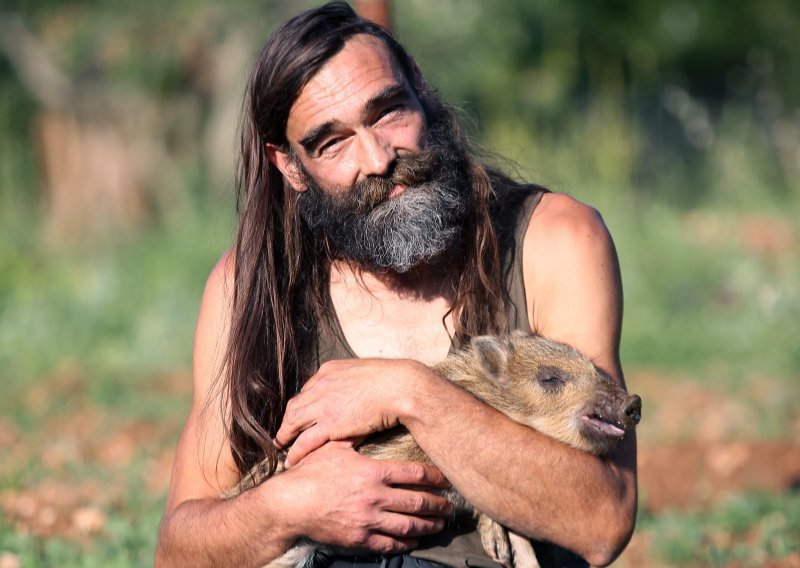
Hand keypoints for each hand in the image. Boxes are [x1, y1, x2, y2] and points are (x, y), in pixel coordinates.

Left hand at [275, 358, 437, 465]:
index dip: (302, 404)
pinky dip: (296, 451)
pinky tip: (292, 460)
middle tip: (282, 433)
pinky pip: (305, 441)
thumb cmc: (392, 381)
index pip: (307, 390)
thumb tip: (355, 389)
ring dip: (285, 436)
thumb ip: (352, 381)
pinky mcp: (330, 424)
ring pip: (293, 422)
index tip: (300, 415)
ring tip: (280, 447)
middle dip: (287, 421)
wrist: (401, 387)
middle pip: (295, 406)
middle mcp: (321, 386)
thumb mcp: (365, 372)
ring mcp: (324, 405)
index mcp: (329, 370)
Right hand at [276, 442, 453, 552]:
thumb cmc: (311, 473)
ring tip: (440, 524)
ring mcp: (369, 520)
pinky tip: (414, 541)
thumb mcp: (334, 448)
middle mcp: (376, 496)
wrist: (290, 504)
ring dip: (428, 525)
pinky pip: (390, 544)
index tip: (445, 479)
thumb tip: (363, 420)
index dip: (434, 477)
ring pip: (408, 525)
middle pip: (417, 502)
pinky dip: (406, 543)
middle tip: (451, 506)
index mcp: (373, 472)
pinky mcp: (360, 538)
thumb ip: (354, 437)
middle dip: (438, 504)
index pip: (414, 474)